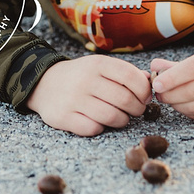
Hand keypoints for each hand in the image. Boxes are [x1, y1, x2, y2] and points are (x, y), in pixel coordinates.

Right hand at [26, 55, 151, 136]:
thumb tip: (150, 81)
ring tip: (121, 118)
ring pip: (112, 117)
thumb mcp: (100, 66)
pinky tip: (100, 122)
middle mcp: (86, 80)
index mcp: (97, 64)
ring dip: (122, 120)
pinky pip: (93, 129)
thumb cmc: (80, 76)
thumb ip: (125, 72)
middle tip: (136, 110)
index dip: (144, 90)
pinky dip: (101, 128)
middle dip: (137, 109)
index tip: (145, 97)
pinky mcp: (64, 117)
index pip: (131, 76)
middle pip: (125, 99)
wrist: (43, 83)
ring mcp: (74, 99)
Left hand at [150, 46, 193, 121]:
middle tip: (159, 94)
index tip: (157, 84)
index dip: (173, 77)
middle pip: (193, 91)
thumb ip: (180, 65)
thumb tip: (154, 67)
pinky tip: (183, 106)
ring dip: (177, 105)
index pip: (193, 68)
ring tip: (169, 100)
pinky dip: (189, 113)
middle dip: (170, 94)